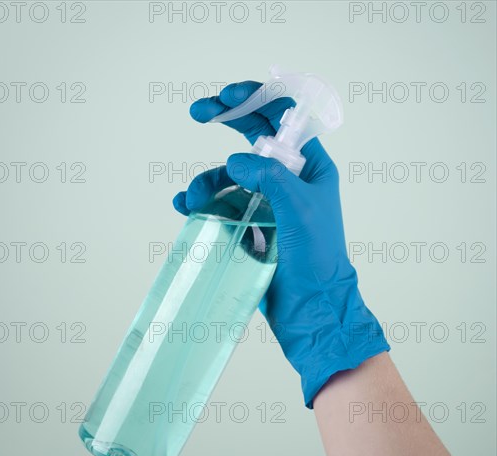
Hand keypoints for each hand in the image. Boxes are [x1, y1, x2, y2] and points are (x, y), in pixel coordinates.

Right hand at [173, 80, 389, 406]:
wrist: (310, 309)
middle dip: (226, 120)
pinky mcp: (249, 226)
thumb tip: (235, 161)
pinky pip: (221, 205)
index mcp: (309, 168)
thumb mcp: (300, 211)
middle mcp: (287, 179)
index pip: (284, 119)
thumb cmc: (317, 261)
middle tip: (197, 111)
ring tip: (192, 200)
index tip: (225, 99)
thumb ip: (270, 177)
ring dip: (207, 181)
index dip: (256, 100)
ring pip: (229, 176)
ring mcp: (265, 203)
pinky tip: (186, 207)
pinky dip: (202, 203)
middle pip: (253, 137)